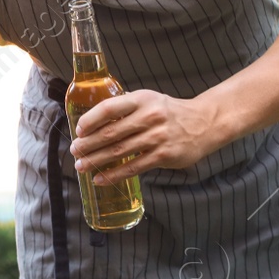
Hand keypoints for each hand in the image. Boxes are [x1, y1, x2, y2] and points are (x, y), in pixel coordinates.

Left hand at [69, 90, 219, 185]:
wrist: (204, 123)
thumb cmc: (169, 112)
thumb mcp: (149, 100)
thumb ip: (125, 107)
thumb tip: (95, 120)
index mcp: (142, 99)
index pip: (110, 108)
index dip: (91, 120)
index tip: (79, 130)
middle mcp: (149, 117)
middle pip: (111, 133)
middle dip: (89, 144)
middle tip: (75, 151)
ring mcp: (157, 137)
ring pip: (119, 152)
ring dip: (97, 161)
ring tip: (82, 166)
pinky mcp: (164, 156)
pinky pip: (133, 167)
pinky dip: (114, 175)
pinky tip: (101, 179)